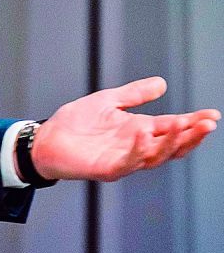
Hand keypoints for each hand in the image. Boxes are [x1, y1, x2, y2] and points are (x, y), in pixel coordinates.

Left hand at [32, 76, 219, 181]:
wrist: (46, 139)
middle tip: (208, 123)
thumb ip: (134, 94)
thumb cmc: (76, 123)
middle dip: (191, 135)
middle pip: (172, 145)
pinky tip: (145, 135)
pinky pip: (128, 161)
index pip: (174, 128)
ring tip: (185, 127)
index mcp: (140, 130)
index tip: (212, 114)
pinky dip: (138, 149)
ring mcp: (124, 159)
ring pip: (156, 156)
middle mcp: (137, 147)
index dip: (194, 123)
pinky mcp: (108, 169)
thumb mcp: (109, 101)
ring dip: (171, 143)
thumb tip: (162, 83)